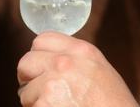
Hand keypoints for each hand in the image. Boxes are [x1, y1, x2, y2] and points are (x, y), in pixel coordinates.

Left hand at [17, 32, 137, 106]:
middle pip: (26, 62)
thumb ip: (76, 60)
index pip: (42, 39)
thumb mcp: (100, 71)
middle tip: (41, 91)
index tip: (41, 68)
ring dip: (34, 101)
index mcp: (82, 51)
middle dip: (29, 78)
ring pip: (25, 90)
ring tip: (56, 106)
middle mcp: (65, 63)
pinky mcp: (44, 103)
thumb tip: (50, 58)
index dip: (38, 56)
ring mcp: (53, 83)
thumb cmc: (114, 105)